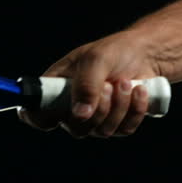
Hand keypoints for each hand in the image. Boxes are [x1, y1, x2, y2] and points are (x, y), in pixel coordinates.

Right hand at [20, 30, 164, 137]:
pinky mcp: (117, 123)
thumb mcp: (96, 59)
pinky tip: (139, 91)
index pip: (36, 113)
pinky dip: (135, 110)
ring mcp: (94, 118)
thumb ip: (86, 85)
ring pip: (102, 131)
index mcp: (55, 88)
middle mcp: (71, 107)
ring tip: (126, 82)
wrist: (145, 54)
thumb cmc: (114, 51)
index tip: (53, 117)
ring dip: (119, 106)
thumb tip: (80, 115)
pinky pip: (124, 129)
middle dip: (98, 109)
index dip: (38, 119)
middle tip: (108, 86)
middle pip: (75, 128)